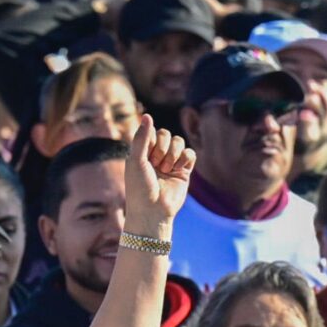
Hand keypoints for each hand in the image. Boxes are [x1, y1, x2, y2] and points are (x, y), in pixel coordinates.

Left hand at [122, 114, 194, 229]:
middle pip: (166, 134)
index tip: (145, 156)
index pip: (152, 131)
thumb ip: (141, 137)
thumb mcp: (136, 160)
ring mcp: (171, 163)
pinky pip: (190, 153)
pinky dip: (185, 158)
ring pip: (179, 142)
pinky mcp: (185, 171)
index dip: (151, 141)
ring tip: (166, 170)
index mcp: (143, 151)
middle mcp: (157, 155)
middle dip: (162, 148)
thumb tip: (148, 115)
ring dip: (173, 154)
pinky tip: (177, 170)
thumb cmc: (139, 188)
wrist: (153, 211)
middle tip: (156, 165)